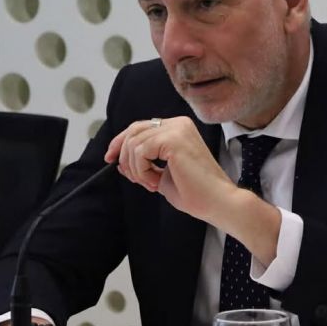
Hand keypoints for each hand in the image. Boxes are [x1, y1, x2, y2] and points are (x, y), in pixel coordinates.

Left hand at [105, 116, 239, 223]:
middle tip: (134, 177)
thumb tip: (118, 160)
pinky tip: (155, 181)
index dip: (120, 142)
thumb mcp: (161, 175)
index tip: (110, 158)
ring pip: (134, 143)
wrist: (217, 202)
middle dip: (123, 155)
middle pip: (133, 130)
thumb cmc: (196, 193)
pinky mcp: (174, 139)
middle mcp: (178, 123)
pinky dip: (141, 170)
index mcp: (178, 128)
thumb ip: (143, 164)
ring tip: (153, 183)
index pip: (140, 127)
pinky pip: (140, 151)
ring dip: (136, 169)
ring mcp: (176, 129)